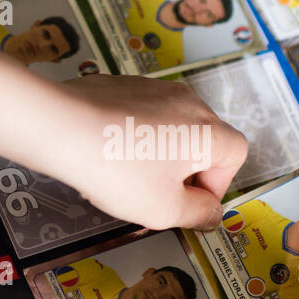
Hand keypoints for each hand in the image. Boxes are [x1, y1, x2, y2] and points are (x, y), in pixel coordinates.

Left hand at [52, 73, 247, 230]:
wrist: (63, 128)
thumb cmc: (119, 171)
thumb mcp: (165, 210)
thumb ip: (199, 214)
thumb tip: (212, 212)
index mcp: (208, 131)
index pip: (236, 154)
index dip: (218, 184)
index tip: (190, 203)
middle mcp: (188, 102)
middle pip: (205, 139)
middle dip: (188, 171)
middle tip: (159, 195)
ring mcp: (155, 88)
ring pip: (172, 127)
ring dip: (162, 154)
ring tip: (129, 175)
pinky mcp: (125, 84)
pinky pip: (143, 114)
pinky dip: (136, 135)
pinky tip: (110, 154)